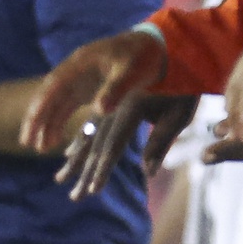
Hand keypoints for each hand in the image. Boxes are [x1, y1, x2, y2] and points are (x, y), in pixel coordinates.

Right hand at [21, 31, 166, 152]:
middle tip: (26, 142)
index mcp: (80, 63)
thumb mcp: (131, 72)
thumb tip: (100, 110)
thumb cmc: (142, 56)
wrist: (152, 46)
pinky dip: (58, 123)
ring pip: (54, 104)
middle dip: (36, 119)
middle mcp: (73, 72)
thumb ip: (116, 89)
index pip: (53, 86)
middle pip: (48, 96)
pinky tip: (54, 141)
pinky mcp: (86, 89)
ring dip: (45, 124)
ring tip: (38, 147)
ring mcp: (78, 81)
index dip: (41, 106)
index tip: (31, 124)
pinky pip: (66, 108)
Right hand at [55, 94, 198, 200]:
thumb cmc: (181, 81)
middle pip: (94, 143)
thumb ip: (161, 140)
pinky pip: (88, 122)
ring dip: (74, 157)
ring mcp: (106, 100)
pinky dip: (78, 139)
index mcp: (130, 106)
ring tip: (61, 178)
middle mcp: (112, 104)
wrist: (170, 47)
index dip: (102, 168)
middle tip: (75, 196)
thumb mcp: (180, 111)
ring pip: (85, 133)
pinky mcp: (106, 97)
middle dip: (83, 171)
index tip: (92, 190)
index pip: (112, 144)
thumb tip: (149, 172)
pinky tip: (68, 151)